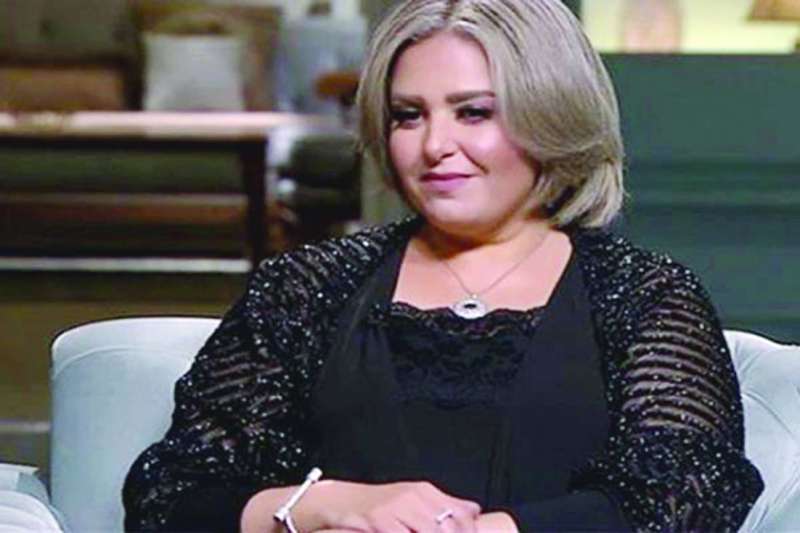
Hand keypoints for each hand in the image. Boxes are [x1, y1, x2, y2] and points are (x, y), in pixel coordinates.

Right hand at [310, 480, 480, 532]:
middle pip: (448, 525)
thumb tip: (474, 512)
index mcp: (425, 491)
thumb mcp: (413, 498)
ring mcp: (396, 508)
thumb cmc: (378, 504)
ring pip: (429, 530)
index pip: (461, 513)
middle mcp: (413, 497)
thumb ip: (444, 504)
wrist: (339, 501)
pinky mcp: (378, 520)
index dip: (470, 530)